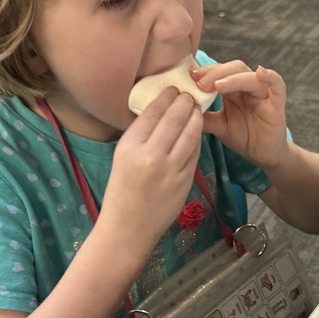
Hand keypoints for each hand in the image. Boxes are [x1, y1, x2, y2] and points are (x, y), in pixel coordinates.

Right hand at [96, 87, 202, 266]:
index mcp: (130, 146)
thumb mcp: (122, 158)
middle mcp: (150, 155)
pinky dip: (197, 138)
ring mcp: (170, 169)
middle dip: (184, 102)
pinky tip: (197, 130)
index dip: (166, 97)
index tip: (172, 88)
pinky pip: (194, 152)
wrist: (128, 229)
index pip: (152, 112)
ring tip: (196, 108)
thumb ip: (140, 136)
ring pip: (190, 133)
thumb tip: (159, 112)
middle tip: (189, 94)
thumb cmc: (121, 192)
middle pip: (174, 118)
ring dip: (195, 117)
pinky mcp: (185, 180)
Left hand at [193, 61, 288, 168]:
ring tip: (218, 85)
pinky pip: (277, 85)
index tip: (190, 77)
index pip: (219, 71)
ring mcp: (263, 93)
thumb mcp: (219, 126)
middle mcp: (247, 87)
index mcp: (233, 89)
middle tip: (200, 83)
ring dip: (233, 78)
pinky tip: (261, 72)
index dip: (205, 72)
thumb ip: (205, 117)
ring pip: (249, 76)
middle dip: (215, 73)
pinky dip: (270, 76)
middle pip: (233, 68)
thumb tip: (183, 108)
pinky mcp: (277, 103)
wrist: (263, 155)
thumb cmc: (243, 137)